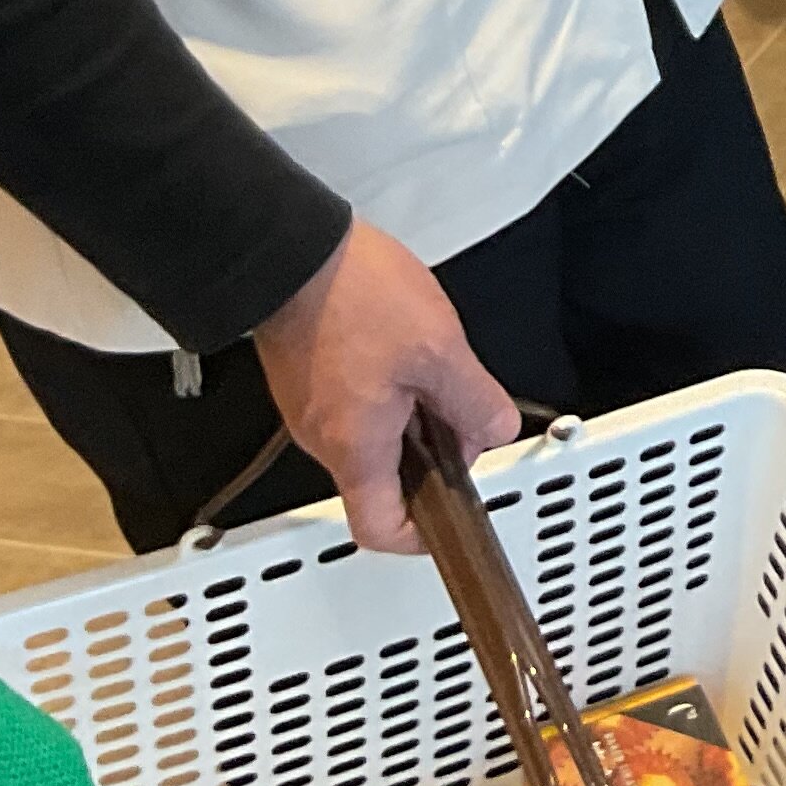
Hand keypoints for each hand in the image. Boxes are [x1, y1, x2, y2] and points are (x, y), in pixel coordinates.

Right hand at [253, 221, 521, 552]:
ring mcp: (312, 409)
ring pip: (373, 437)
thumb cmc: (351, 295)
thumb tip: (496, 429)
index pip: (379, 529)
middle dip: (433, 454)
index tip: (452, 514)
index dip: (419, 535)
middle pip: (384, 480)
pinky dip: (388, 390)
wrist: (290, 250)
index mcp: (355, 447)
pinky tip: (405, 349)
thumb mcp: (440, 350)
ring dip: (412, 414)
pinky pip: (355, 406)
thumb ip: (475, 401)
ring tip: (433, 366)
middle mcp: (324, 438)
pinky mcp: (308, 379)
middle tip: (460, 412)